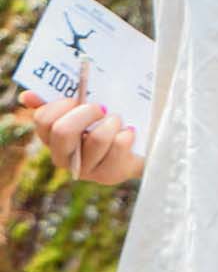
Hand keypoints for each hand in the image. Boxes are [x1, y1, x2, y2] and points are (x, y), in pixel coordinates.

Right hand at [17, 90, 144, 183]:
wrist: (137, 147)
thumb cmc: (105, 122)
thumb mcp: (83, 108)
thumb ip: (56, 100)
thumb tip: (26, 96)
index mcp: (51, 137)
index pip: (43, 119)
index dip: (61, 105)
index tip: (77, 98)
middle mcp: (62, 156)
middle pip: (63, 130)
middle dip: (86, 112)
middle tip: (102, 108)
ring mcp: (83, 169)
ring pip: (96, 138)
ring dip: (113, 122)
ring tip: (118, 121)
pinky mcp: (107, 175)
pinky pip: (118, 146)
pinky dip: (127, 134)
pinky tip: (128, 133)